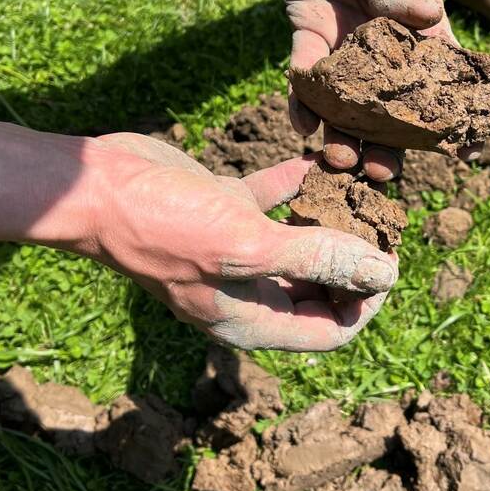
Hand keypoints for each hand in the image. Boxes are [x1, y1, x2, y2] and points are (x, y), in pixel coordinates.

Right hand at [90, 134, 396, 350]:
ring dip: (333, 218)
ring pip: (302, 242)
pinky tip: (318, 160)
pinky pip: (275, 201)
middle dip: (356, 260)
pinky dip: (298, 184)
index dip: (367, 302)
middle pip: (321, 288)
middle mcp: (247, 290)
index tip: (389, 261)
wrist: (100, 186)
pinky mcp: (224, 209)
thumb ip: (316, 259)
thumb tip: (383, 274)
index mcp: (253, 319)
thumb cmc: (165, 226)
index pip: (330, 330)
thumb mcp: (248, 247)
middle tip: (385, 221)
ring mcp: (235, 249)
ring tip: (364, 191)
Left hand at [280, 0, 457, 180]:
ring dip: (341, 134)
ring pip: (346, 103)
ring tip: (335, 160)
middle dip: (386, 145)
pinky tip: (300, 125)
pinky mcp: (309, 32)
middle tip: (379, 176)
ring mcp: (347, 42)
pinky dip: (303, 101)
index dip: (445, 121)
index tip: (452, 157)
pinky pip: (306, 76)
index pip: (441, 83)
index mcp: (423, 29)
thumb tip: (420, 17)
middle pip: (389, 108)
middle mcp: (386, 46)